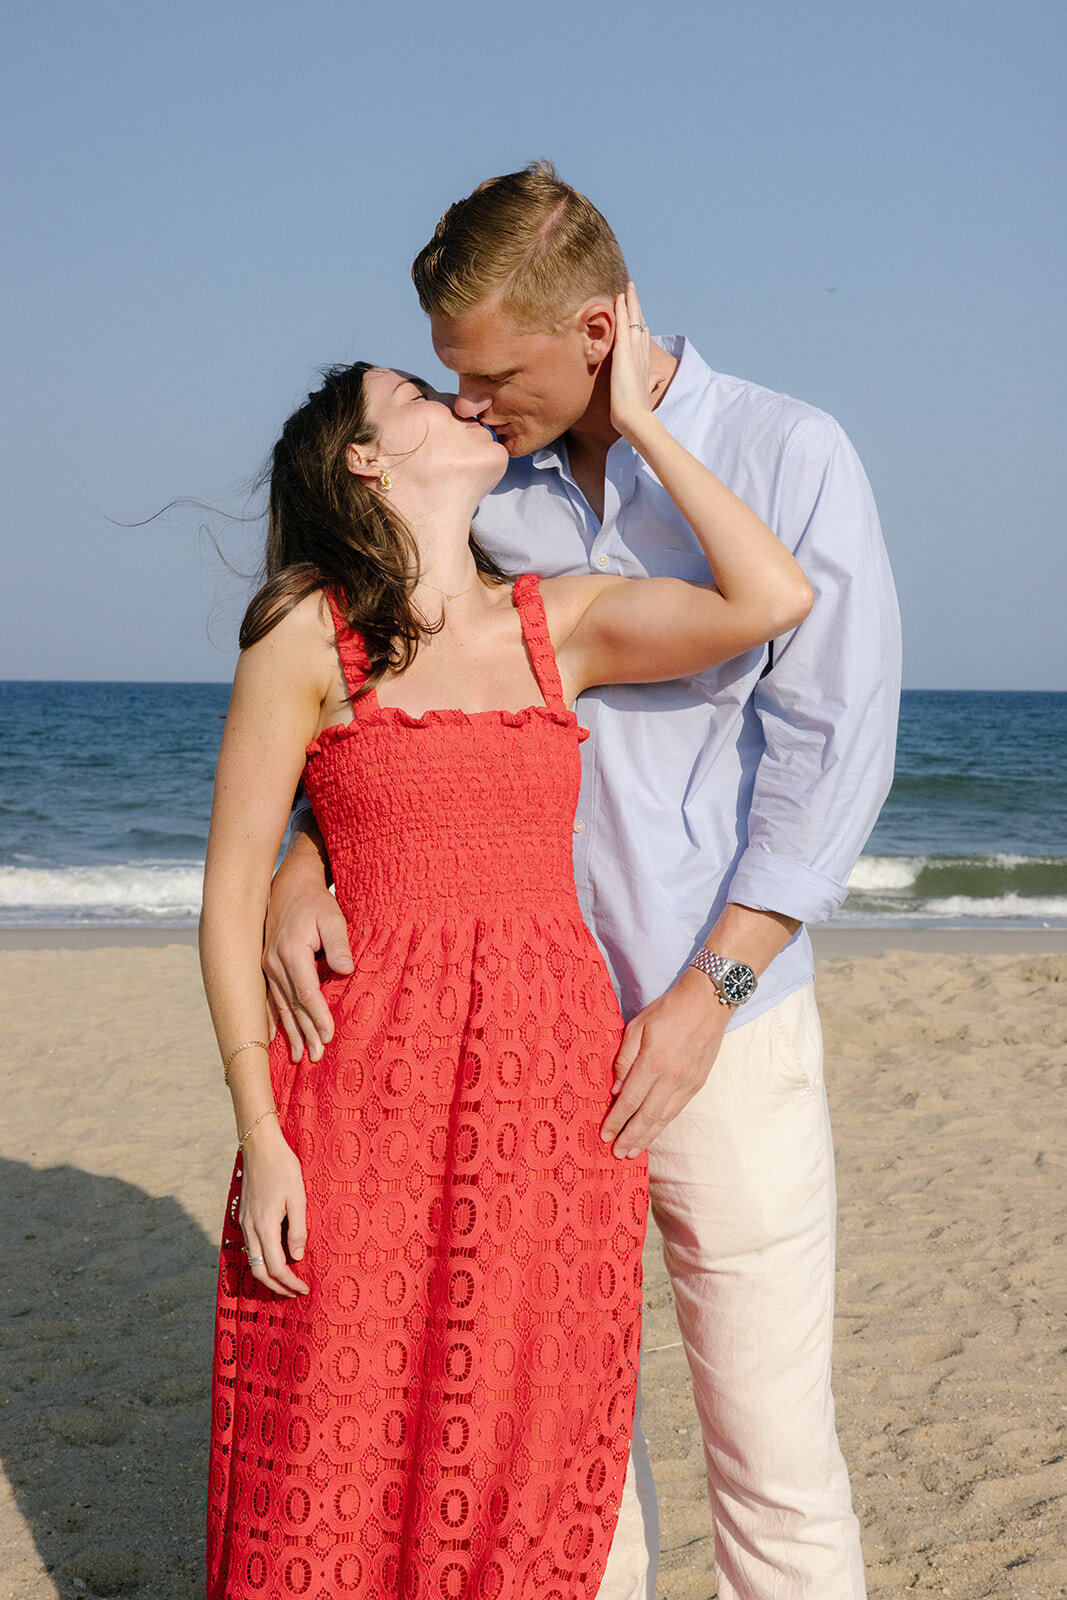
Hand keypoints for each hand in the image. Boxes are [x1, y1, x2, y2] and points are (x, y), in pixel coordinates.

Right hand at [238, 1120, 309, 1297]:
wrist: (260, 1147)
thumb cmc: (283, 1168)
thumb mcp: (297, 1197)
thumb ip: (297, 1229)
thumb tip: (296, 1258)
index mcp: (265, 1226)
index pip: (276, 1267)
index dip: (290, 1283)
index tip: (304, 1289)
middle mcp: (250, 1229)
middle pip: (258, 1271)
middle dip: (276, 1286)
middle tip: (294, 1292)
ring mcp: (244, 1223)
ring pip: (252, 1260)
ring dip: (267, 1274)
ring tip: (286, 1280)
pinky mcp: (244, 1216)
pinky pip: (250, 1246)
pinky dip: (261, 1259)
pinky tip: (274, 1256)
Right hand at [263, 843, 352, 1062]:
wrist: (290, 887)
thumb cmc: (316, 903)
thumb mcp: (333, 918)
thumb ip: (338, 945)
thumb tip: (346, 972)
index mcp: (291, 952)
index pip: (306, 993)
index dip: (318, 1016)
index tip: (329, 1035)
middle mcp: (274, 963)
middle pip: (292, 1005)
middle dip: (305, 1033)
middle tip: (316, 1057)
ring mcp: (267, 966)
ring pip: (279, 1006)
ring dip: (290, 1032)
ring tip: (299, 1056)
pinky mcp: (266, 967)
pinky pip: (268, 999)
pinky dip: (272, 1020)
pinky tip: (272, 1039)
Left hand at [601, 968, 729, 1156]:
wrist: (708, 1003)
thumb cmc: (668, 1010)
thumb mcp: (637, 1026)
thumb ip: (624, 1058)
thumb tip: (617, 1089)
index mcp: (653, 1062)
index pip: (631, 1100)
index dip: (617, 1120)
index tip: (605, 1135)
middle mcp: (671, 1078)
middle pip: (648, 1116)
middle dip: (631, 1137)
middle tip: (618, 1155)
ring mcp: (687, 1083)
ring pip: (665, 1118)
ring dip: (648, 1137)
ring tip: (634, 1152)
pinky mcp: (698, 1084)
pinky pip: (677, 1110)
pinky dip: (664, 1125)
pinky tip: (654, 1132)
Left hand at [609, 283, 655, 440]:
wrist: (635, 418)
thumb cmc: (636, 410)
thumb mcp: (645, 391)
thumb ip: (651, 381)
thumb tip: (659, 376)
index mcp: (644, 363)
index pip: (642, 337)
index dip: (639, 321)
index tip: (636, 309)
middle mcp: (641, 354)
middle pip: (640, 324)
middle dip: (636, 306)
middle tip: (632, 289)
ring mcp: (634, 352)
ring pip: (634, 320)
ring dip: (631, 302)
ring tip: (628, 286)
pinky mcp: (625, 353)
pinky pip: (623, 326)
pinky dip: (622, 311)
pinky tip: (619, 298)